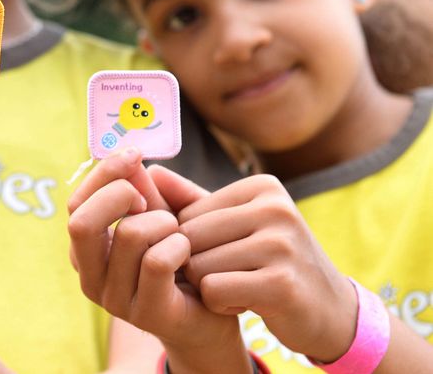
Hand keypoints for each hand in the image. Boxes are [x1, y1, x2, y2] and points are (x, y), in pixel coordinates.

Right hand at [68, 151, 249, 372]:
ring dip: (163, 222)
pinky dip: (179, 245)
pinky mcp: (147, 313)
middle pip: (81, 222)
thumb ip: (147, 191)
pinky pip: (157, 261)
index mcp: (87, 251)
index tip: (133, 156)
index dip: (103, 173)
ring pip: (129, 236)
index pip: (75, 204)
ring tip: (178, 234)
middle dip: (119, 195)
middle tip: (148, 200)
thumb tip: (133, 160)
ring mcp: (116, 300)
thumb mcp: (164, 218)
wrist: (212, 318)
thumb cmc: (183, 260)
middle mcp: (91, 276)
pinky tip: (188, 253)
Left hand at [178, 174, 357, 362]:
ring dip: (210, 287)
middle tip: (230, 275)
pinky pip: (213, 291)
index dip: (192, 244)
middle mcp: (274, 209)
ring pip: (197, 266)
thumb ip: (193, 200)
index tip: (227, 253)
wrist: (329, 311)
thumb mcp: (238, 225)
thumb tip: (151, 171)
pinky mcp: (281, 284)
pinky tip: (248, 303)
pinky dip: (221, 304)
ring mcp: (281, 245)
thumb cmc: (274, 262)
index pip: (186, 214)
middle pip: (188, 238)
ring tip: (242, 286)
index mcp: (263, 187)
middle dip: (195, 265)